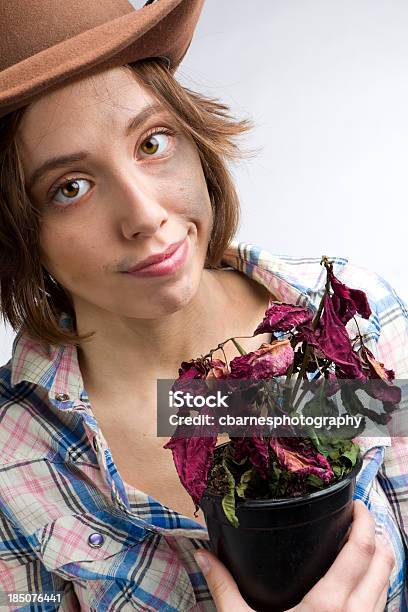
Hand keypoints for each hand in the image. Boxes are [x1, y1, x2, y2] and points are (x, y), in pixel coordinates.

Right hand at [194, 500, 393, 611]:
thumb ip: (223, 587)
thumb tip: (202, 555)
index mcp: (327, 606)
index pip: (359, 552)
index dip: (363, 521)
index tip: (355, 503)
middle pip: (383, 564)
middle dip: (378, 534)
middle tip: (360, 516)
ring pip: (388, 586)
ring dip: (381, 560)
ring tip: (365, 543)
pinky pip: (382, 607)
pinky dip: (379, 587)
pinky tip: (362, 583)